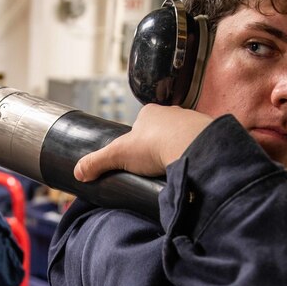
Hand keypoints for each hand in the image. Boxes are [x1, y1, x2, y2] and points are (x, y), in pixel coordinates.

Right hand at [74, 104, 212, 181]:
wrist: (193, 149)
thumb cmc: (155, 146)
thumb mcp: (119, 155)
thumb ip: (98, 162)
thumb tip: (78, 173)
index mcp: (150, 112)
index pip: (140, 125)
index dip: (137, 141)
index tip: (137, 157)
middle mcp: (172, 112)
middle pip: (162, 129)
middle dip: (158, 145)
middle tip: (154, 165)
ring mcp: (192, 121)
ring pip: (181, 135)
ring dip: (177, 148)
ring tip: (172, 167)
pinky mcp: (208, 133)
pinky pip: (199, 143)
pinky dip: (194, 153)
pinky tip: (189, 165)